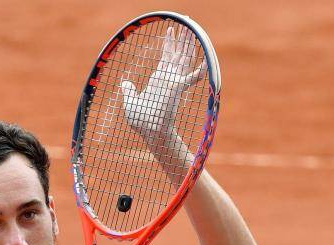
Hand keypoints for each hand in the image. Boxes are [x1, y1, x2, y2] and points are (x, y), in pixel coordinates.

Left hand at [121, 26, 204, 153]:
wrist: (150, 133)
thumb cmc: (141, 122)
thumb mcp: (131, 103)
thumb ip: (130, 92)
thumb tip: (126, 83)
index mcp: (159, 80)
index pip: (166, 57)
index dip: (169, 43)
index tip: (170, 29)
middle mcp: (169, 79)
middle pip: (179, 53)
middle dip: (183, 38)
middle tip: (186, 22)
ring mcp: (174, 83)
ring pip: (185, 58)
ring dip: (189, 44)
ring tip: (192, 29)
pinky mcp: (177, 88)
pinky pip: (192, 77)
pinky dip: (200, 71)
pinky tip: (207, 61)